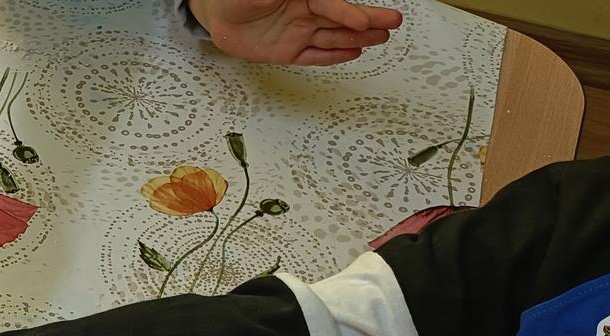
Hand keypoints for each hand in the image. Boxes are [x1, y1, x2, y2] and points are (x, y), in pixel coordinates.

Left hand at [187, 0, 401, 65]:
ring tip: (382, 39)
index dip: (348, 13)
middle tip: (393, 23)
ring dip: (357, 39)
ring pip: (333, 38)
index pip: (330, 4)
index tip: (363, 19)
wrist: (217, 15)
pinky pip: (313, 56)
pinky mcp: (287, 52)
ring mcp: (297, 33)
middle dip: (368, 22)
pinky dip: (332, 56)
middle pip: (341, 20)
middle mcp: (304, 14)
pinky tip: (353, 53)